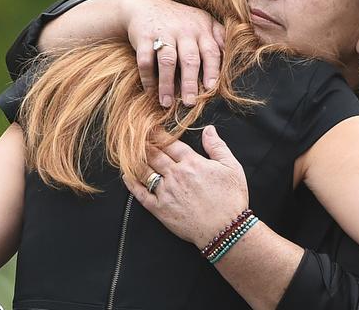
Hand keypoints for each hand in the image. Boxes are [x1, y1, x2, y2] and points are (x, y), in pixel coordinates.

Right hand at [122, 0, 224, 106]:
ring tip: (167, 103)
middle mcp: (184, 29)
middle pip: (190, 59)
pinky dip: (147, 78)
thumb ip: (218, 37)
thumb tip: (232, 60)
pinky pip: (145, 60)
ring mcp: (163, 32)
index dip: (212, 70)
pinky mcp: (143, 36)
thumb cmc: (179, 20)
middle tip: (190, 102)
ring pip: (167, 61)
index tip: (211, 89)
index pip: (211, 51)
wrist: (144, 6)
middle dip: (190, 82)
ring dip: (167, 84)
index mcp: (202, 28)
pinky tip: (150, 91)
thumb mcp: (201, 22)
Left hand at [124, 126, 247, 248]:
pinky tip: (126, 176)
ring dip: (135, 159)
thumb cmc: (231, 199)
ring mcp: (166, 192)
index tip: (150, 127)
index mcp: (192, 162)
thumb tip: (209, 129)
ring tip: (128, 151)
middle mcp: (176, 174)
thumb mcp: (231, 167)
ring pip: (145, 170)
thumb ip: (217, 146)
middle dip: (143, 143)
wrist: (225, 231)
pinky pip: (141, 194)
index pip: (170, 143)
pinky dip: (131, 183)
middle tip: (135, 135)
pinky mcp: (160, 209)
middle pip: (154, 154)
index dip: (158, 133)